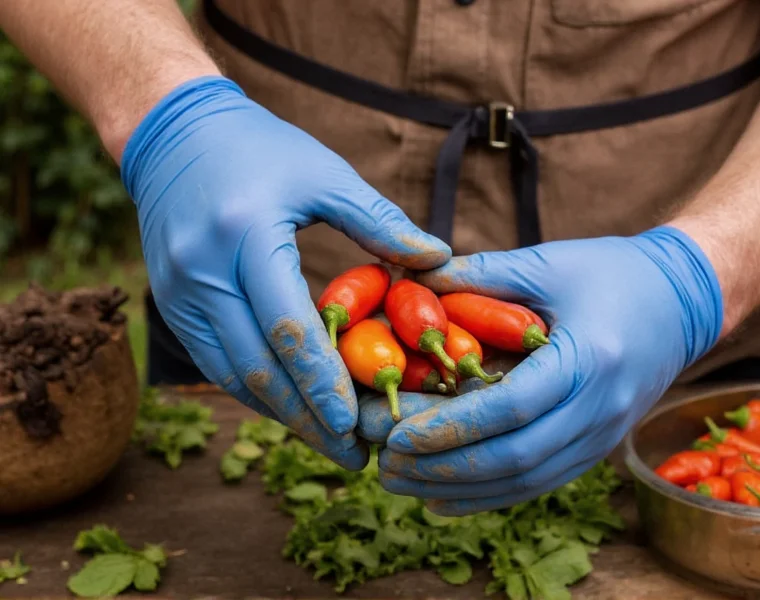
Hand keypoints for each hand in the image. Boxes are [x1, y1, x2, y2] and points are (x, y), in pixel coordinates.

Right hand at [121, 76, 450, 469]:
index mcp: (243, 236)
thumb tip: (439, 259)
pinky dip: (257, 391)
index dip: (323, 382)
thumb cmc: (261, 148)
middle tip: (353, 454)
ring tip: (330, 444)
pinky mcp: (172, 305)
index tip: (356, 423)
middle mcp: (201, 272)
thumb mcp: (324, 174)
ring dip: (282, 415)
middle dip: (306, 418)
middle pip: (256, 366)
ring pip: (232, 375)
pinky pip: (216, 362)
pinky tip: (293, 411)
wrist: (174, 135)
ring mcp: (178, 294)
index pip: (286, 327)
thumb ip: (379, 221)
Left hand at [360, 227, 722, 512]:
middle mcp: (603, 407)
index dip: (452, 426)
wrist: (683, 299)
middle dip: (445, 468)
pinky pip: (541, 481)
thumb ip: (481, 275)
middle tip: (387, 466)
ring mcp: (605, 433)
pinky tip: (445, 498)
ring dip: (460, 489)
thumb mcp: (547, 263)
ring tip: (402, 485)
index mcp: (590, 358)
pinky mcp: (599, 446)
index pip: (513, 408)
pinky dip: (490, 495)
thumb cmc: (613, 272)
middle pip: (516, 456)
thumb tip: (412, 280)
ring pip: (526, 480)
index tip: (399, 434)